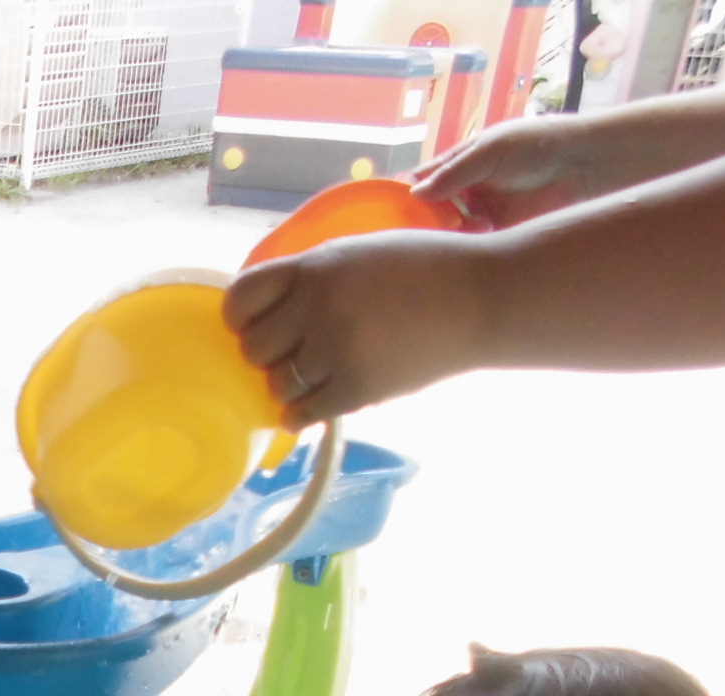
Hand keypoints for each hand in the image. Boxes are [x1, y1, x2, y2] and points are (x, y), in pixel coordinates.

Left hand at [224, 231, 495, 424]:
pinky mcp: (356, 389)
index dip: (240, 315)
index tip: (252, 323)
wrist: (484, 298)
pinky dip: (301, 413)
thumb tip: (262, 312)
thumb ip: (311, 278)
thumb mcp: (358, 253)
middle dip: (268, 352)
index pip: (241, 297)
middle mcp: (317, 307)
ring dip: (289, 383)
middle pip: (253, 347)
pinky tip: (313, 404)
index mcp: (315, 267)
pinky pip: (301, 414)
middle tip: (293, 351)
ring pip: (276, 384)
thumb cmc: (424, 269)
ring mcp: (336, 350)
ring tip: (316, 374)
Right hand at [412, 116, 594, 230]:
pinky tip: (473, 240)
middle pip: (433, 212)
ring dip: (448, 235)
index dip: (408, 195)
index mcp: (461, 165)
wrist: (584, 164)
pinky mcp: (500, 235)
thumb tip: (414, 194)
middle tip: (421, 230)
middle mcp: (468, 191)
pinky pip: (474, 246)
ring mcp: (483, 214)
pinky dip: (468, 248)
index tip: (393, 211)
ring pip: (451, 233)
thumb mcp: (489, 152)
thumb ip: (453, 173)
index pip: (425, 182)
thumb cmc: (537, 145)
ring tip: (460, 229)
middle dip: (425, 222)